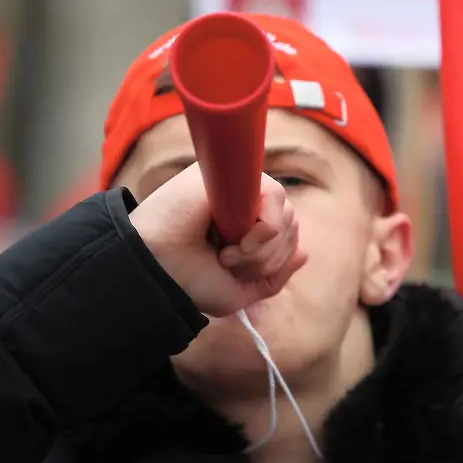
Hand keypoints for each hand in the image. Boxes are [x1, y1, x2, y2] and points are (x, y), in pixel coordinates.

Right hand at [129, 163, 307, 315]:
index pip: (289, 230)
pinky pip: (273, 196)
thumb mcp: (240, 290)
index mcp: (247, 224)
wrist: (158, 274)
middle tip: (228, 263)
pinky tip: (228, 240)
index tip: (243, 270)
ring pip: (285, 214)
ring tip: (224, 254)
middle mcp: (244, 202)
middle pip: (291, 224)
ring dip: (260, 249)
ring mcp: (236, 185)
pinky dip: (260, 230)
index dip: (278, 254)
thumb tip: (304, 253)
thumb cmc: (191, 281)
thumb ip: (274, 276)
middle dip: (267, 258)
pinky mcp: (226, 173)